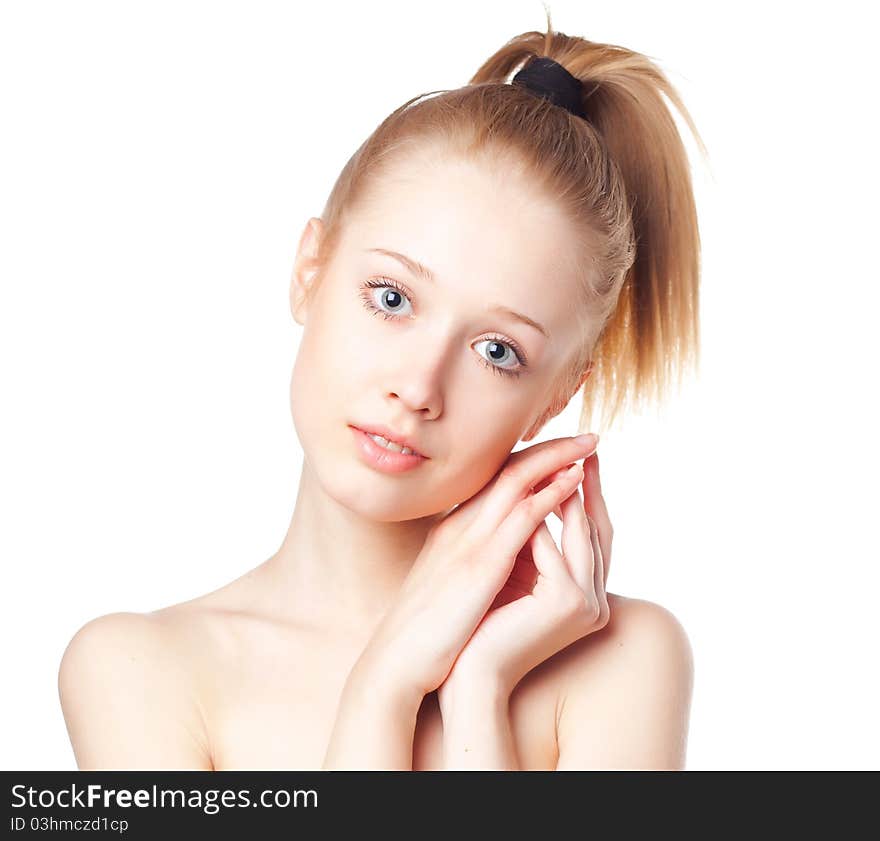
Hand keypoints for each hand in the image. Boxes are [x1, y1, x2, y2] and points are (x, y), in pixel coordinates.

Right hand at [356, 434, 601, 699]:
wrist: (395, 662)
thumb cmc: (425, 635)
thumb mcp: (450, 588)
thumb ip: (473, 566)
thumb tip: (502, 563)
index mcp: (453, 531)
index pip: (496, 482)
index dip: (530, 463)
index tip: (561, 453)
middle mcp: (459, 525)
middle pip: (509, 470)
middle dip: (550, 449)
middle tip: (586, 437)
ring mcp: (468, 541)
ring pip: (517, 480)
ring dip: (557, 458)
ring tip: (590, 444)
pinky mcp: (479, 564)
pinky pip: (523, 517)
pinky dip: (550, 493)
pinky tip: (574, 481)